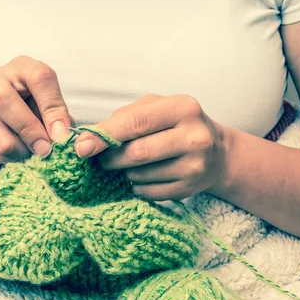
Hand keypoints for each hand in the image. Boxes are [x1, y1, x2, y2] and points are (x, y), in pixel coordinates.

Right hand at [0, 56, 73, 162]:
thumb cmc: (34, 106)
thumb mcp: (51, 107)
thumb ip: (63, 120)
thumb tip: (68, 139)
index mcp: (24, 67)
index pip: (39, 78)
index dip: (52, 109)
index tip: (61, 134)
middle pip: (3, 101)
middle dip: (29, 132)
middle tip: (45, 149)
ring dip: (21, 151)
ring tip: (32, 151)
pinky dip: (10, 158)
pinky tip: (17, 151)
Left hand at [74, 94, 229, 199]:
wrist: (218, 153)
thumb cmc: (177, 124)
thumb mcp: (157, 107)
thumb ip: (125, 116)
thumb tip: (90, 138)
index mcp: (183, 108)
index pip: (136, 123)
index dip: (105, 136)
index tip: (81, 147)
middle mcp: (193, 137)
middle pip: (137, 153)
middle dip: (110, 158)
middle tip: (100, 159)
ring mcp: (195, 166)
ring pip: (140, 175)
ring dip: (124, 172)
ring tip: (127, 164)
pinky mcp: (190, 189)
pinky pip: (149, 192)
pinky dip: (136, 186)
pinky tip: (142, 176)